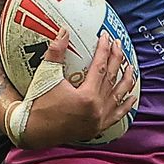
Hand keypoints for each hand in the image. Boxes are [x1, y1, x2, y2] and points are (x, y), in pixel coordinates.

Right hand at [15, 30, 137, 149]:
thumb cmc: (38, 103)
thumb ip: (56, 52)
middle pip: (111, 78)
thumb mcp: (46, 75)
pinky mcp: (96, 129)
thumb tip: (64, 31)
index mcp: (87, 96)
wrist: (31, 132)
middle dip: (116, 59)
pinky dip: (125, 107)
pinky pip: (116, 116)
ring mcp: (98, 121)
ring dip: (126, 81)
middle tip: (118, 44)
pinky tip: (131, 98)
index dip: (104, 49)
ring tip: (130, 67)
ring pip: (118, 97)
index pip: (100, 66)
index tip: (106, 36)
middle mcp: (97, 109)